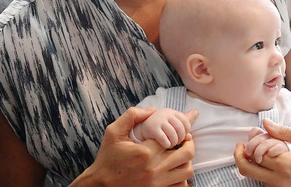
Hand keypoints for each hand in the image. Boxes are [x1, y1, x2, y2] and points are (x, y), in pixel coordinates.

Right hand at [72, 107, 197, 186]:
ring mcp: (158, 183)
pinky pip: (181, 186)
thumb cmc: (108, 158)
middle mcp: (154, 168)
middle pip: (186, 153)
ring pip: (187, 171)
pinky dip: (183, 178)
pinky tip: (175, 170)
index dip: (182, 127)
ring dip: (187, 160)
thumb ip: (132, 116)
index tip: (186, 122)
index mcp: (145, 152)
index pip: (174, 135)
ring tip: (180, 154)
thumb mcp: (113, 132)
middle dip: (188, 142)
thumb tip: (152, 110)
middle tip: (184, 139)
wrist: (102, 185)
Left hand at [234, 119, 290, 186]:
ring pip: (254, 177)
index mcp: (285, 165)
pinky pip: (264, 184)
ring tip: (262, 152)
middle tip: (241, 147)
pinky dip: (261, 172)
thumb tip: (264, 123)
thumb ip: (284, 131)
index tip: (253, 135)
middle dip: (239, 156)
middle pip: (246, 169)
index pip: (254, 153)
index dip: (251, 143)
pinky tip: (270, 163)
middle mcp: (279, 181)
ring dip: (252, 164)